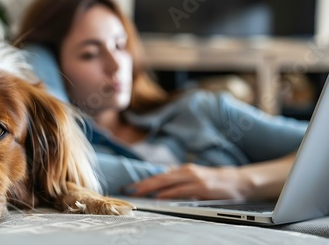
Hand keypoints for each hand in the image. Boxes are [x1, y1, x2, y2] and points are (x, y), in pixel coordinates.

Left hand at [123, 164, 252, 199]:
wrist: (239, 181)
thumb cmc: (215, 181)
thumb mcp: (195, 177)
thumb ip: (180, 180)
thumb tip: (163, 183)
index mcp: (184, 170)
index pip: (159, 175)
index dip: (144, 181)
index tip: (130, 186)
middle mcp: (187, 171)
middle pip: (159, 177)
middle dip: (142, 184)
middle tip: (128, 189)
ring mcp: (194, 178)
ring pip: (167, 182)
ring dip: (151, 187)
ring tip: (138, 192)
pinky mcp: (202, 187)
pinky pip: (181, 190)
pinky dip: (169, 193)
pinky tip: (159, 197)